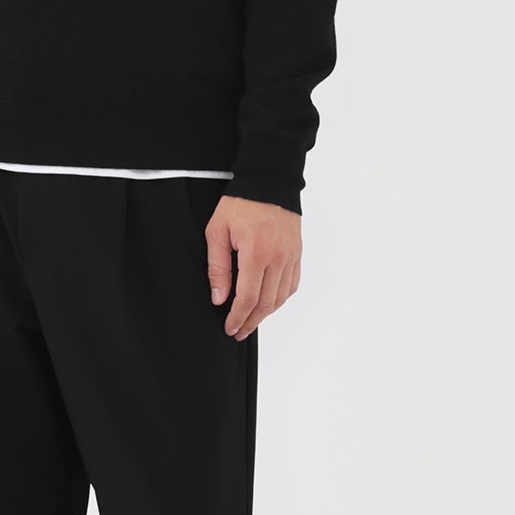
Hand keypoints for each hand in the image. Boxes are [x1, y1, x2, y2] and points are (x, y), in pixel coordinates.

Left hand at [205, 196, 302, 338]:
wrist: (269, 182)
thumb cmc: (240, 204)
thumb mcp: (218, 232)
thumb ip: (218, 267)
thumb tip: (219, 298)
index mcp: (256, 254)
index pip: (248, 298)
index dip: (238, 317)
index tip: (229, 328)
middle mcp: (278, 258)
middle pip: (266, 303)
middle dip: (251, 321)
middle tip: (238, 332)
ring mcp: (291, 257)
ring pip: (281, 297)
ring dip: (266, 314)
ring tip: (251, 321)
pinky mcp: (297, 253)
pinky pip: (292, 284)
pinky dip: (280, 298)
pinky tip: (269, 303)